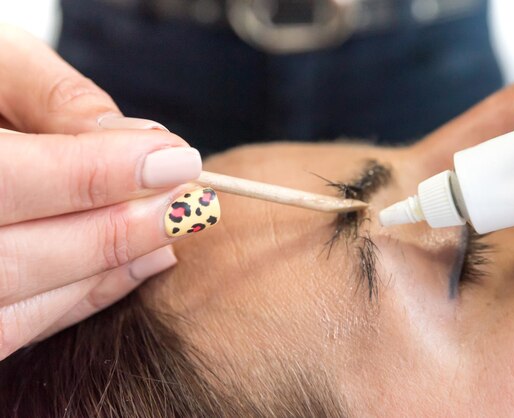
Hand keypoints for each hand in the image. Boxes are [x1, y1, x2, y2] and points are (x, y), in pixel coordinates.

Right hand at [0, 26, 216, 359]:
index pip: (8, 181)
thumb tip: (136, 140)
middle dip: (116, 231)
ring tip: (173, 230)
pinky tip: (137, 265)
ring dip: (109, 271)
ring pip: (20, 307)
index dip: (100, 174)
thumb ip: (53, 97)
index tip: (178, 160)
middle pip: (16, 257)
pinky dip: (82, 299)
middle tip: (189, 203)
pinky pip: (16, 328)